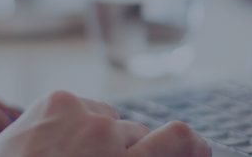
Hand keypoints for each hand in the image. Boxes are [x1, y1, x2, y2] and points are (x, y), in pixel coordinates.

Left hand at [0, 91, 210, 156]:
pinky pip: (84, 108)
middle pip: (139, 133)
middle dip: (130, 151)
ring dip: (100, 138)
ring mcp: (81, 116)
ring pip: (110, 120)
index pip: (180, 139)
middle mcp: (106, 137)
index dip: (194, 146)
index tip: (196, 151)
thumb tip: (158, 149)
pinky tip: (55, 148)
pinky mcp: (56, 101)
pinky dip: (76, 125)